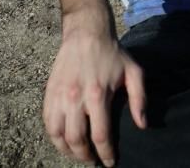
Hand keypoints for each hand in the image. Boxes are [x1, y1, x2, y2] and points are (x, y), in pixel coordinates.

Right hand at [43, 28, 145, 165]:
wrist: (86, 34)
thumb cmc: (113, 54)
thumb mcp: (134, 72)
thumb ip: (139, 99)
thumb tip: (142, 125)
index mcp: (98, 95)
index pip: (100, 135)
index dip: (106, 153)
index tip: (111, 162)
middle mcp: (75, 99)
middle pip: (77, 140)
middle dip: (86, 156)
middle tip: (94, 161)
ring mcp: (59, 97)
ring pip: (58, 135)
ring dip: (68, 151)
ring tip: (79, 155)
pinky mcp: (49, 94)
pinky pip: (47, 123)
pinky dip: (54, 138)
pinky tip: (64, 142)